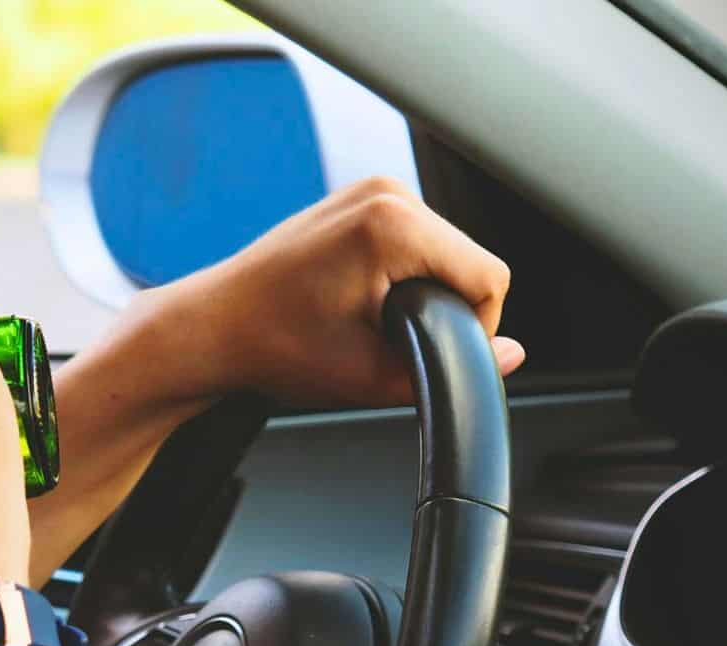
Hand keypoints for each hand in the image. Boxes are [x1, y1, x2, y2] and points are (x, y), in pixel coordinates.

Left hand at [142, 176, 524, 407]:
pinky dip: (404, 271)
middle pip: (469, 258)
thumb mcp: (371, 375)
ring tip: (369, 320)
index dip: (476, 327)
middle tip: (389, 340)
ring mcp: (370, 189)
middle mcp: (386, 193)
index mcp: (393, 224)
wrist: (215, 328)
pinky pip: (414, 238)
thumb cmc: (275, 345)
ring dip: (425, 288)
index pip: (489, 276)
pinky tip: (361, 297)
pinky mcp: (358, 199)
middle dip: (446, 306)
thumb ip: (452, 368)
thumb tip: (511, 356)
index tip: (430, 352)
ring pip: (444, 249)